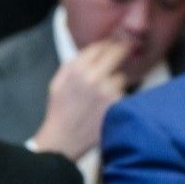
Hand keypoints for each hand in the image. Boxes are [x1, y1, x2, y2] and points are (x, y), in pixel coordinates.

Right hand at [31, 40, 130, 159]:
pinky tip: (107, 105)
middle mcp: (94, 77)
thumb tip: (93, 50)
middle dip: (122, 50)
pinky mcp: (117, 105)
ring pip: (122, 76)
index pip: (101, 45)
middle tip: (127, 50)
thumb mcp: (57, 82)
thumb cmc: (59, 111)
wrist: (63, 139)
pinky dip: (118, 97)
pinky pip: (123, 94)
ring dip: (117, 80)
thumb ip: (73, 63)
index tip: (113, 45)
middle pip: (118, 52)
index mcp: (77, 69)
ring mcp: (108, 91)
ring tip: (106, 92)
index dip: (109, 44)